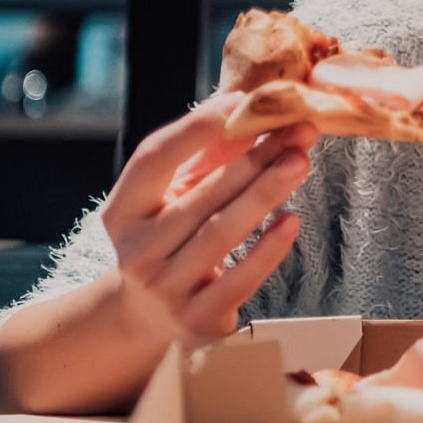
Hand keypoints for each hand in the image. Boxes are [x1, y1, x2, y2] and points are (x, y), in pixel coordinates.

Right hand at [100, 92, 317, 345]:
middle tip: (297, 131)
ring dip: (266, 194)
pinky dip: (269, 249)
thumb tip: (249, 105)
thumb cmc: (172, 236)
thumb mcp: (176, 194)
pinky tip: (292, 220)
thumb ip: (210, 154)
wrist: (148, 317)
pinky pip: (240, 280)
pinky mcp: (196, 321)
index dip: (194, 130)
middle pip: (199, 197)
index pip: (152, 160)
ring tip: (300, 162)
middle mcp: (135, 252)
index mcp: (122, 211)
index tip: (239, 102)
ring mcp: (164, 290)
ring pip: (221, 234)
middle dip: (254, 160)